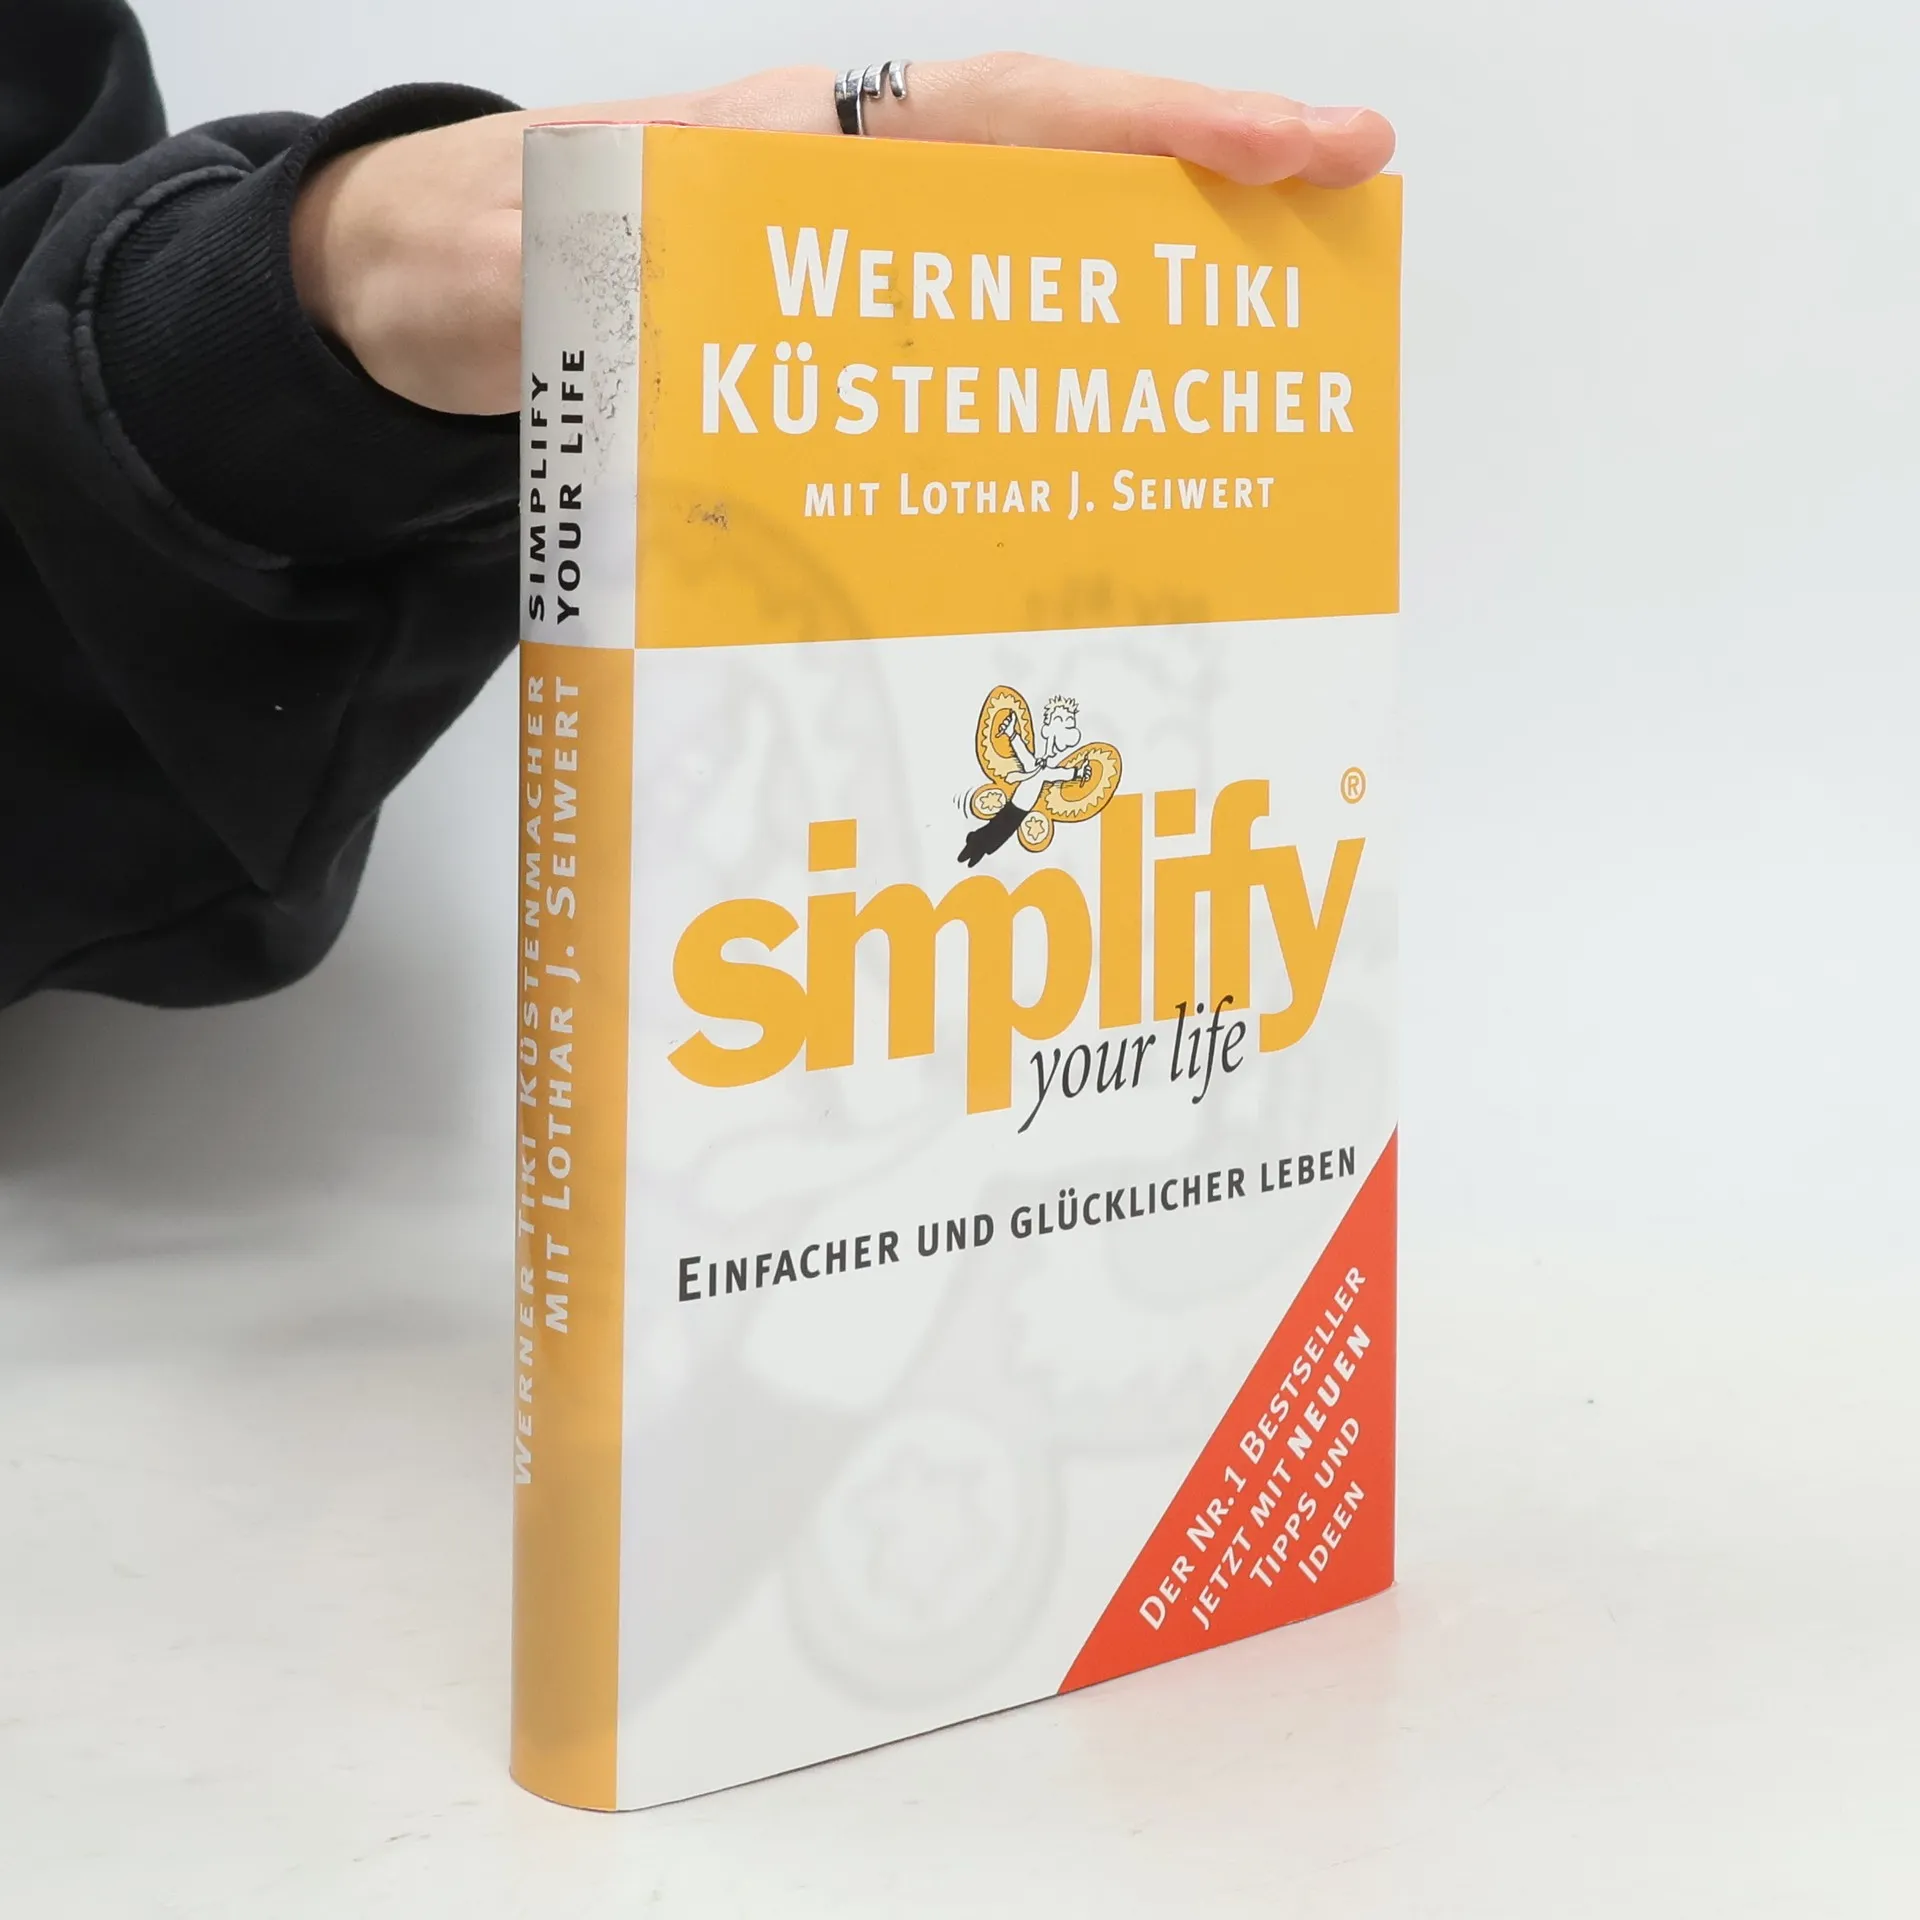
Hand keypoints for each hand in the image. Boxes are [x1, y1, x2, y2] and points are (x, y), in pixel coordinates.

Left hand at [290, 56, 1394, 415]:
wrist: (447, 295)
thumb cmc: (499, 261)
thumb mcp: (552, 252)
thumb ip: (629, 258)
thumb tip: (698, 275)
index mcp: (813, 143)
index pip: (1025, 114)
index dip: (1170, 129)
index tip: (1307, 144)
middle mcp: (863, 189)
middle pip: (1069, 173)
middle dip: (1209, 194)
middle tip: (1345, 230)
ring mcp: (866, 263)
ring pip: (1038, 260)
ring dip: (1149, 296)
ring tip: (1264, 362)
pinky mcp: (851, 333)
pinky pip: (978, 340)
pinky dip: (1052, 374)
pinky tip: (1102, 446)